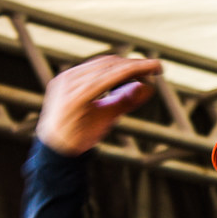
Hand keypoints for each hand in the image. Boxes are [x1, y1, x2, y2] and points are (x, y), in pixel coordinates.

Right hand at [36, 55, 162, 155]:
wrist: (60, 155)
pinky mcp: (72, 98)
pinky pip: (101, 82)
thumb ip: (124, 100)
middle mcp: (69, 78)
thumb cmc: (81, 134)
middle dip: (133, 64)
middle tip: (156, 67)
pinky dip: (121, 77)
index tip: (151, 65)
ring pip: (106, 69)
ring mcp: (68, 86)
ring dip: (132, 68)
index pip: (104, 64)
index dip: (129, 62)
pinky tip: (138, 79)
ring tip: (152, 70)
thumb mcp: (106, 114)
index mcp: (74, 79)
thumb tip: (148, 88)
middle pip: (107, 63)